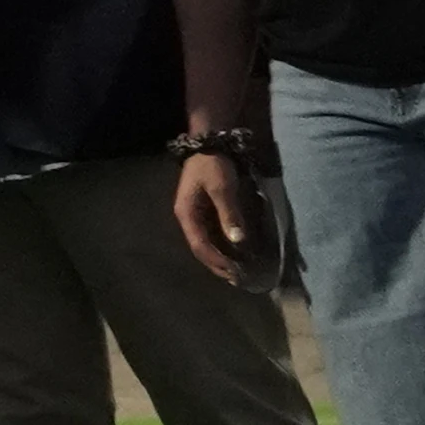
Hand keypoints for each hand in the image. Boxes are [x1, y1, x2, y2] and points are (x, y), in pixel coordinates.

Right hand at [171, 149, 263, 281]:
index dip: (217, 261)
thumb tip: (237, 241)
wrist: (210, 144)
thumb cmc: (214, 165)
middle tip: (236, 280)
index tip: (234, 272)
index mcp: (187, 214)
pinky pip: (210, 235)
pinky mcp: (203, 211)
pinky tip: (232, 252)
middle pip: (200, 249)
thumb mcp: (222, 188)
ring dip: (219, 259)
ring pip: (205, 244)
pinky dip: (221, 247)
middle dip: (217, 265)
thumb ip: (229, 214)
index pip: (200, 246)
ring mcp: (194, 215)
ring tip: (234, 272)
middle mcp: (187, 218)